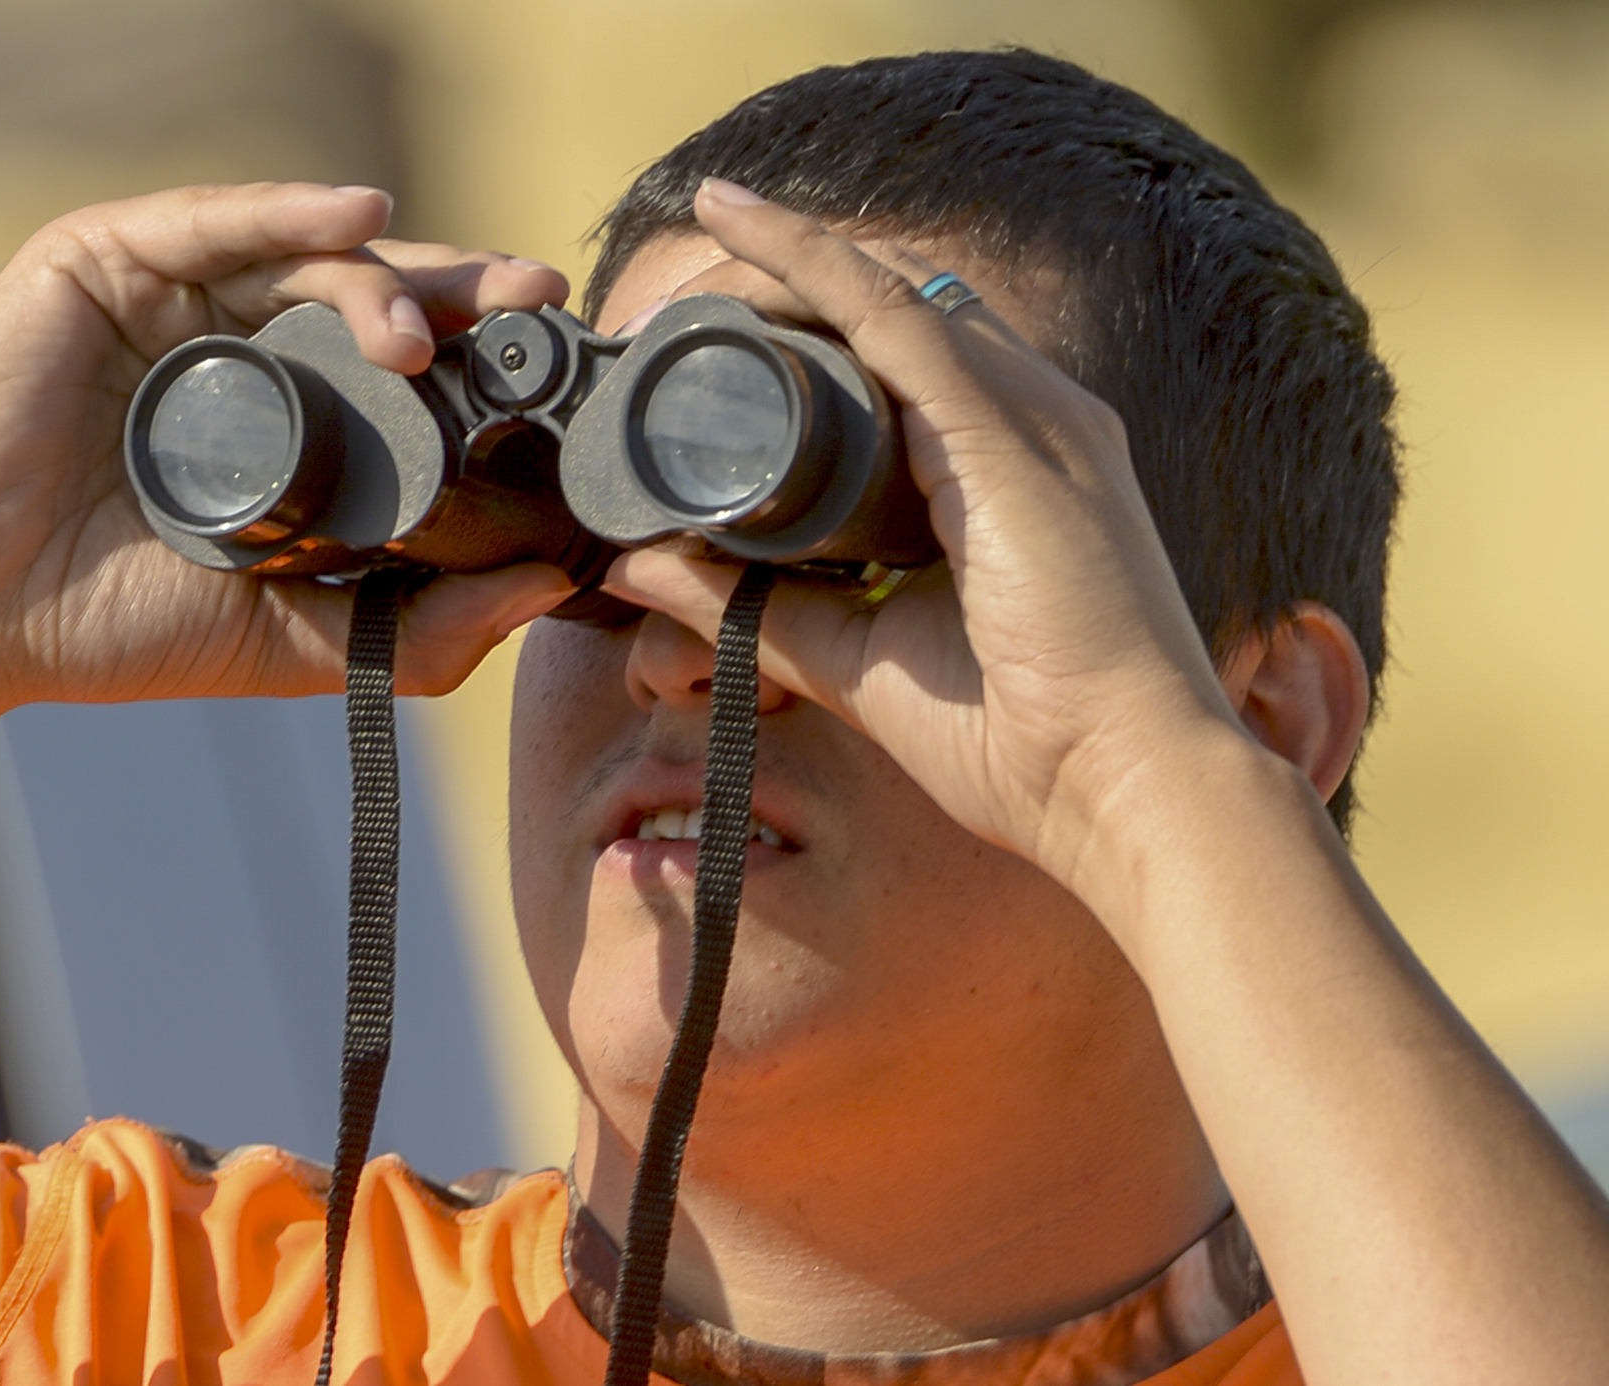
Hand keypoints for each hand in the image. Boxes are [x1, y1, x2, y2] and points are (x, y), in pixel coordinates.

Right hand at [0, 182, 575, 723]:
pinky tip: (360, 215)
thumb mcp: (293, 640)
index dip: (482, 367)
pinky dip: (287, 210)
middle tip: (538, 306)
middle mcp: (236, 353)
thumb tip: (552, 589)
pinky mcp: (101, 261)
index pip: (401, 377)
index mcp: (283, 427)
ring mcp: (170, 302)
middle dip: (462, 299)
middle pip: (370, 303)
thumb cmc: (111, 627)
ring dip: (382, 279)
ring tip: (430, 332)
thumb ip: (416, 631)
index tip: (559, 375)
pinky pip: (212, 221)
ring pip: (302, 260)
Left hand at [601, 180, 1246, 897]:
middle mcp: (1035, 421)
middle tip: (673, 309)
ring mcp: (1032, 415)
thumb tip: (638, 566)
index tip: (707, 342)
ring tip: (696, 249)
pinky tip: (741, 232)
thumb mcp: (855, 657)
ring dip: (782, 264)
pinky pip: (891, 315)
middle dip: (782, 290)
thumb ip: (751, 605)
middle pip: (890, 313)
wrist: (1121, 788)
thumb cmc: (1021, 741)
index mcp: (1013, 470)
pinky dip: (811, 266)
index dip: (809, 335)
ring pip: (884, 294)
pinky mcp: (1006, 431)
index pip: (903, 361)